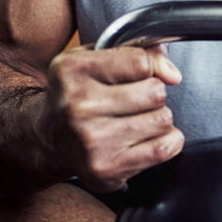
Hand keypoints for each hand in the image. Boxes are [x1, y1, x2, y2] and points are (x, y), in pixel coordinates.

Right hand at [41, 44, 184, 191]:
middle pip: (156, 92)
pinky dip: (166, 141)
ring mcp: (91, 141)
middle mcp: (77, 106)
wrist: (48, 141)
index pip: (141, 62)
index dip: (148, 67)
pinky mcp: (106, 170)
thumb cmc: (79, 94)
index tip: (136, 75)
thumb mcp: (96, 58)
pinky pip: (164, 148)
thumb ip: (139, 51)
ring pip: (163, 120)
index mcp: (72, 70)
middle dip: (153, 94)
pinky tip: (144, 138)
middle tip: (133, 101)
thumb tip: (173, 75)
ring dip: (157, 118)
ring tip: (134, 119)